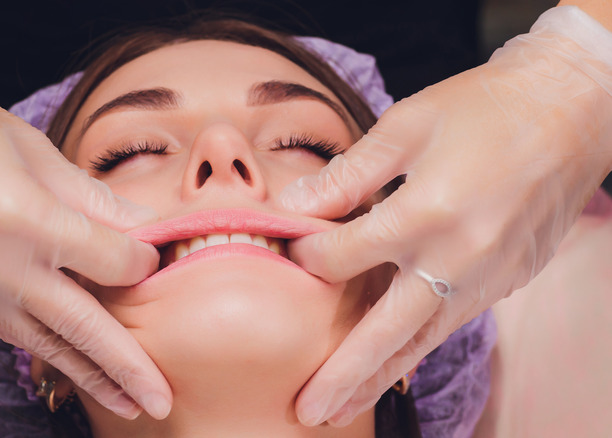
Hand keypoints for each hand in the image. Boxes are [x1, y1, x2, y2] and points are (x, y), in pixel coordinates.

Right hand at [0, 1, 169, 419]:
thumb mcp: (33, 147)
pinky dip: (44, 346)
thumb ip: (92, 198)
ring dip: (88, 376)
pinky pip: (6, 329)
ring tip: (126, 402)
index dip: (142, 259)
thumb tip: (143, 228)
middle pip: (81, 326)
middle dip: (128, 367)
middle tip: (161, 403)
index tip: (154, 256)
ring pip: (42, 344)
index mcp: (23, 217)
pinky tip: (69, 359)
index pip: (110, 260)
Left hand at [279, 6, 611, 425]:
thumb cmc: (483, 109)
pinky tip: (390, 366)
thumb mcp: (406, 124)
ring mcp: (485, 279)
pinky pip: (447, 325)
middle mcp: (457, 259)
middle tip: (306, 412)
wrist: (569, 114)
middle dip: (341, 375)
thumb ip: (348, 174)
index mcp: (425, 214)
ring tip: (339, 410)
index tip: (291, 246)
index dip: (306, 252)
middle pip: (384, 333)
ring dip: (377, 379)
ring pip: (420, 343)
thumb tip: (292, 205)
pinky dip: (413, 350)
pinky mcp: (503, 283)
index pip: (340, 256)